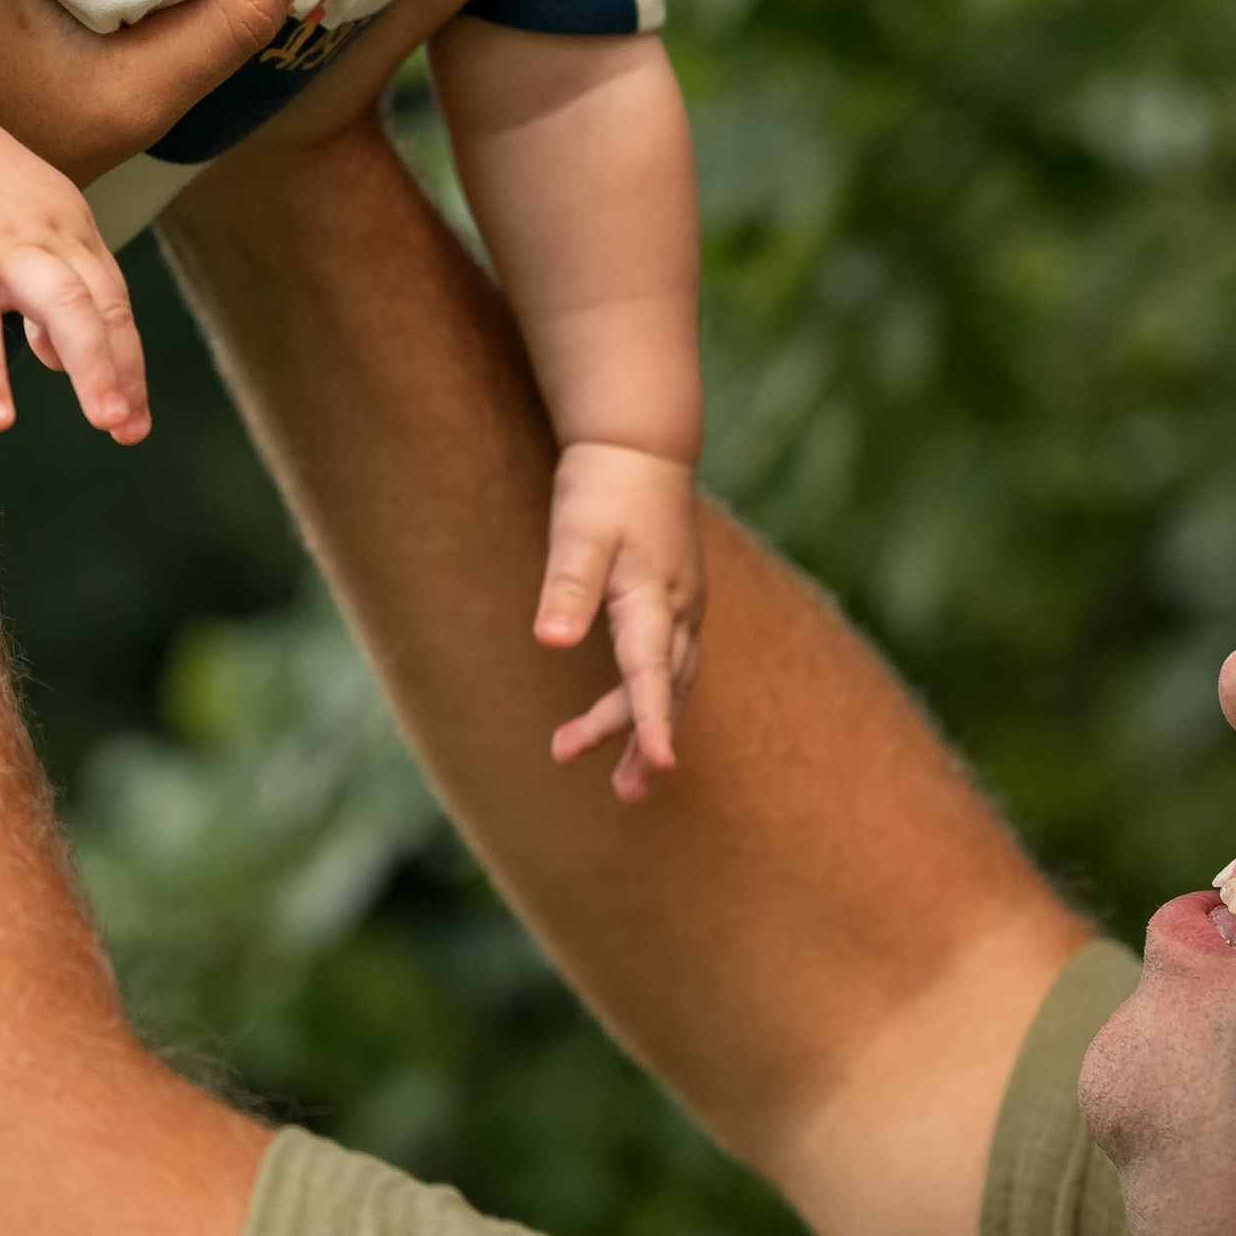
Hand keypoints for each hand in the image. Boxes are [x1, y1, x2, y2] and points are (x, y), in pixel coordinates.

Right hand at [0, 120, 149, 441]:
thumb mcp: (22, 231)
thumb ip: (47, 288)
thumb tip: (58, 356)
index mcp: (71, 230)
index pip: (114, 302)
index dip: (128, 361)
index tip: (136, 417)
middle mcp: (51, 236)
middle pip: (103, 305)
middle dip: (123, 369)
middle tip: (130, 429)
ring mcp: (4, 246)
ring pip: (65, 305)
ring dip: (92, 365)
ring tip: (106, 422)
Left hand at [535, 439, 707, 801]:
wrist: (638, 443)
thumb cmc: (603, 486)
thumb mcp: (578, 529)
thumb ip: (567, 584)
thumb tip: (551, 642)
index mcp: (654, 596)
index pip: (652, 671)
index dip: (653, 722)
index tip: (659, 767)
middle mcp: (679, 609)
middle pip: (662, 687)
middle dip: (639, 738)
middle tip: (619, 792)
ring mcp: (684, 606)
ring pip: (673, 680)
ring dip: (652, 728)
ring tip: (629, 783)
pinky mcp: (677, 601)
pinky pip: (674, 664)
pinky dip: (660, 698)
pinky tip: (640, 718)